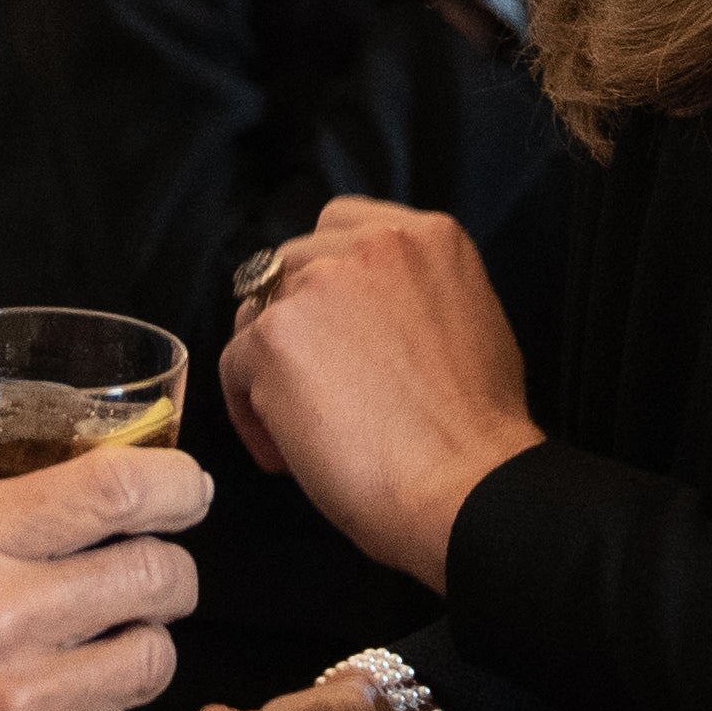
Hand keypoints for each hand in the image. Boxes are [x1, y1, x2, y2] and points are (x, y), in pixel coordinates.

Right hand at [0, 447, 205, 710]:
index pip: (112, 489)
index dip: (174, 481)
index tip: (186, 485)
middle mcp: (0, 619)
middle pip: (158, 571)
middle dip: (170, 564)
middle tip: (155, 567)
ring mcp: (27, 706)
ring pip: (154, 655)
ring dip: (141, 640)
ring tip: (100, 642)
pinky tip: (52, 707)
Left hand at [223, 197, 543, 588]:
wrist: (464, 484)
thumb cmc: (476, 432)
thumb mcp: (469, 322)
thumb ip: (414, 297)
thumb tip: (369, 319)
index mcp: (425, 237)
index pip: (339, 226)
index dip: (324, 281)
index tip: (330, 330)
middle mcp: (372, 244)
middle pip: (291, 267)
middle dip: (296, 325)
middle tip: (314, 387)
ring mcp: (319, 284)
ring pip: (259, 314)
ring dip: (271, 367)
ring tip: (299, 428)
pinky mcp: (276, 335)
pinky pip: (235, 366)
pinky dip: (250, 412)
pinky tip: (285, 453)